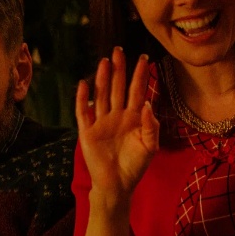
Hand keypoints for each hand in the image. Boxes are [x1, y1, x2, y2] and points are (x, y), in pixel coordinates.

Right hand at [76, 47, 158, 202]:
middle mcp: (117, 115)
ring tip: (104, 62)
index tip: (145, 58)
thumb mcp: (150, 145)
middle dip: (119, 69)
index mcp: (134, 118)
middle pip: (117, 88)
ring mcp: (101, 122)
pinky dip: (83, 99)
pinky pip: (84, 112)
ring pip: (101, 95)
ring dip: (102, 79)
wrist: (117, 184)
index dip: (141, 75)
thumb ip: (151, 125)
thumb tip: (148, 103)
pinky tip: (84, 85)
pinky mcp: (87, 131)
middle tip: (119, 50)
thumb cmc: (135, 165)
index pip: (137, 91)